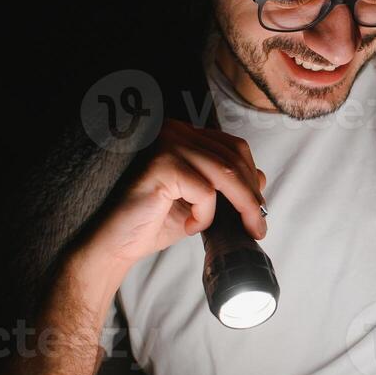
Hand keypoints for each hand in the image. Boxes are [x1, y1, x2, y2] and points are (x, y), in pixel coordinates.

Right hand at [85, 118, 267, 270]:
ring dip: (242, 206)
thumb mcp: (198, 202)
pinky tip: (190, 227)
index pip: (233, 147)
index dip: (252, 177)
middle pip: (234, 157)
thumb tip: (261, 178)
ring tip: (243, 229)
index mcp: (183, 134)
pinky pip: (205, 191)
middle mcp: (175, 131)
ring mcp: (167, 144)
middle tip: (258, 226)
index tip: (259, 208)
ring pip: (226, 174)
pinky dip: (205, 215)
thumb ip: (224, 186)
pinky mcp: (162, 165)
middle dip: (252, 195)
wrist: (114, 244)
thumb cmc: (152, 222)